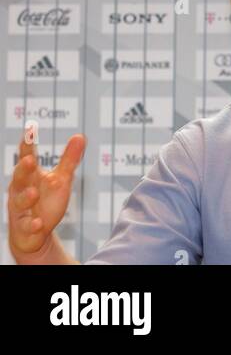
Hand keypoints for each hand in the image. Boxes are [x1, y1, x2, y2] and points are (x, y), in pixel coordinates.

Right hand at [8, 132, 84, 260]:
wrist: (34, 233)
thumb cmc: (46, 201)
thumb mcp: (60, 179)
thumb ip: (69, 159)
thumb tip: (80, 136)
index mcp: (30, 175)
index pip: (27, 156)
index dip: (27, 143)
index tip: (30, 129)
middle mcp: (21, 189)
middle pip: (18, 176)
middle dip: (23, 168)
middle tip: (29, 160)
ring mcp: (20, 209)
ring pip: (19, 202)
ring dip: (26, 197)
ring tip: (34, 193)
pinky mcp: (24, 228)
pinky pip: (26, 226)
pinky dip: (32, 224)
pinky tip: (38, 223)